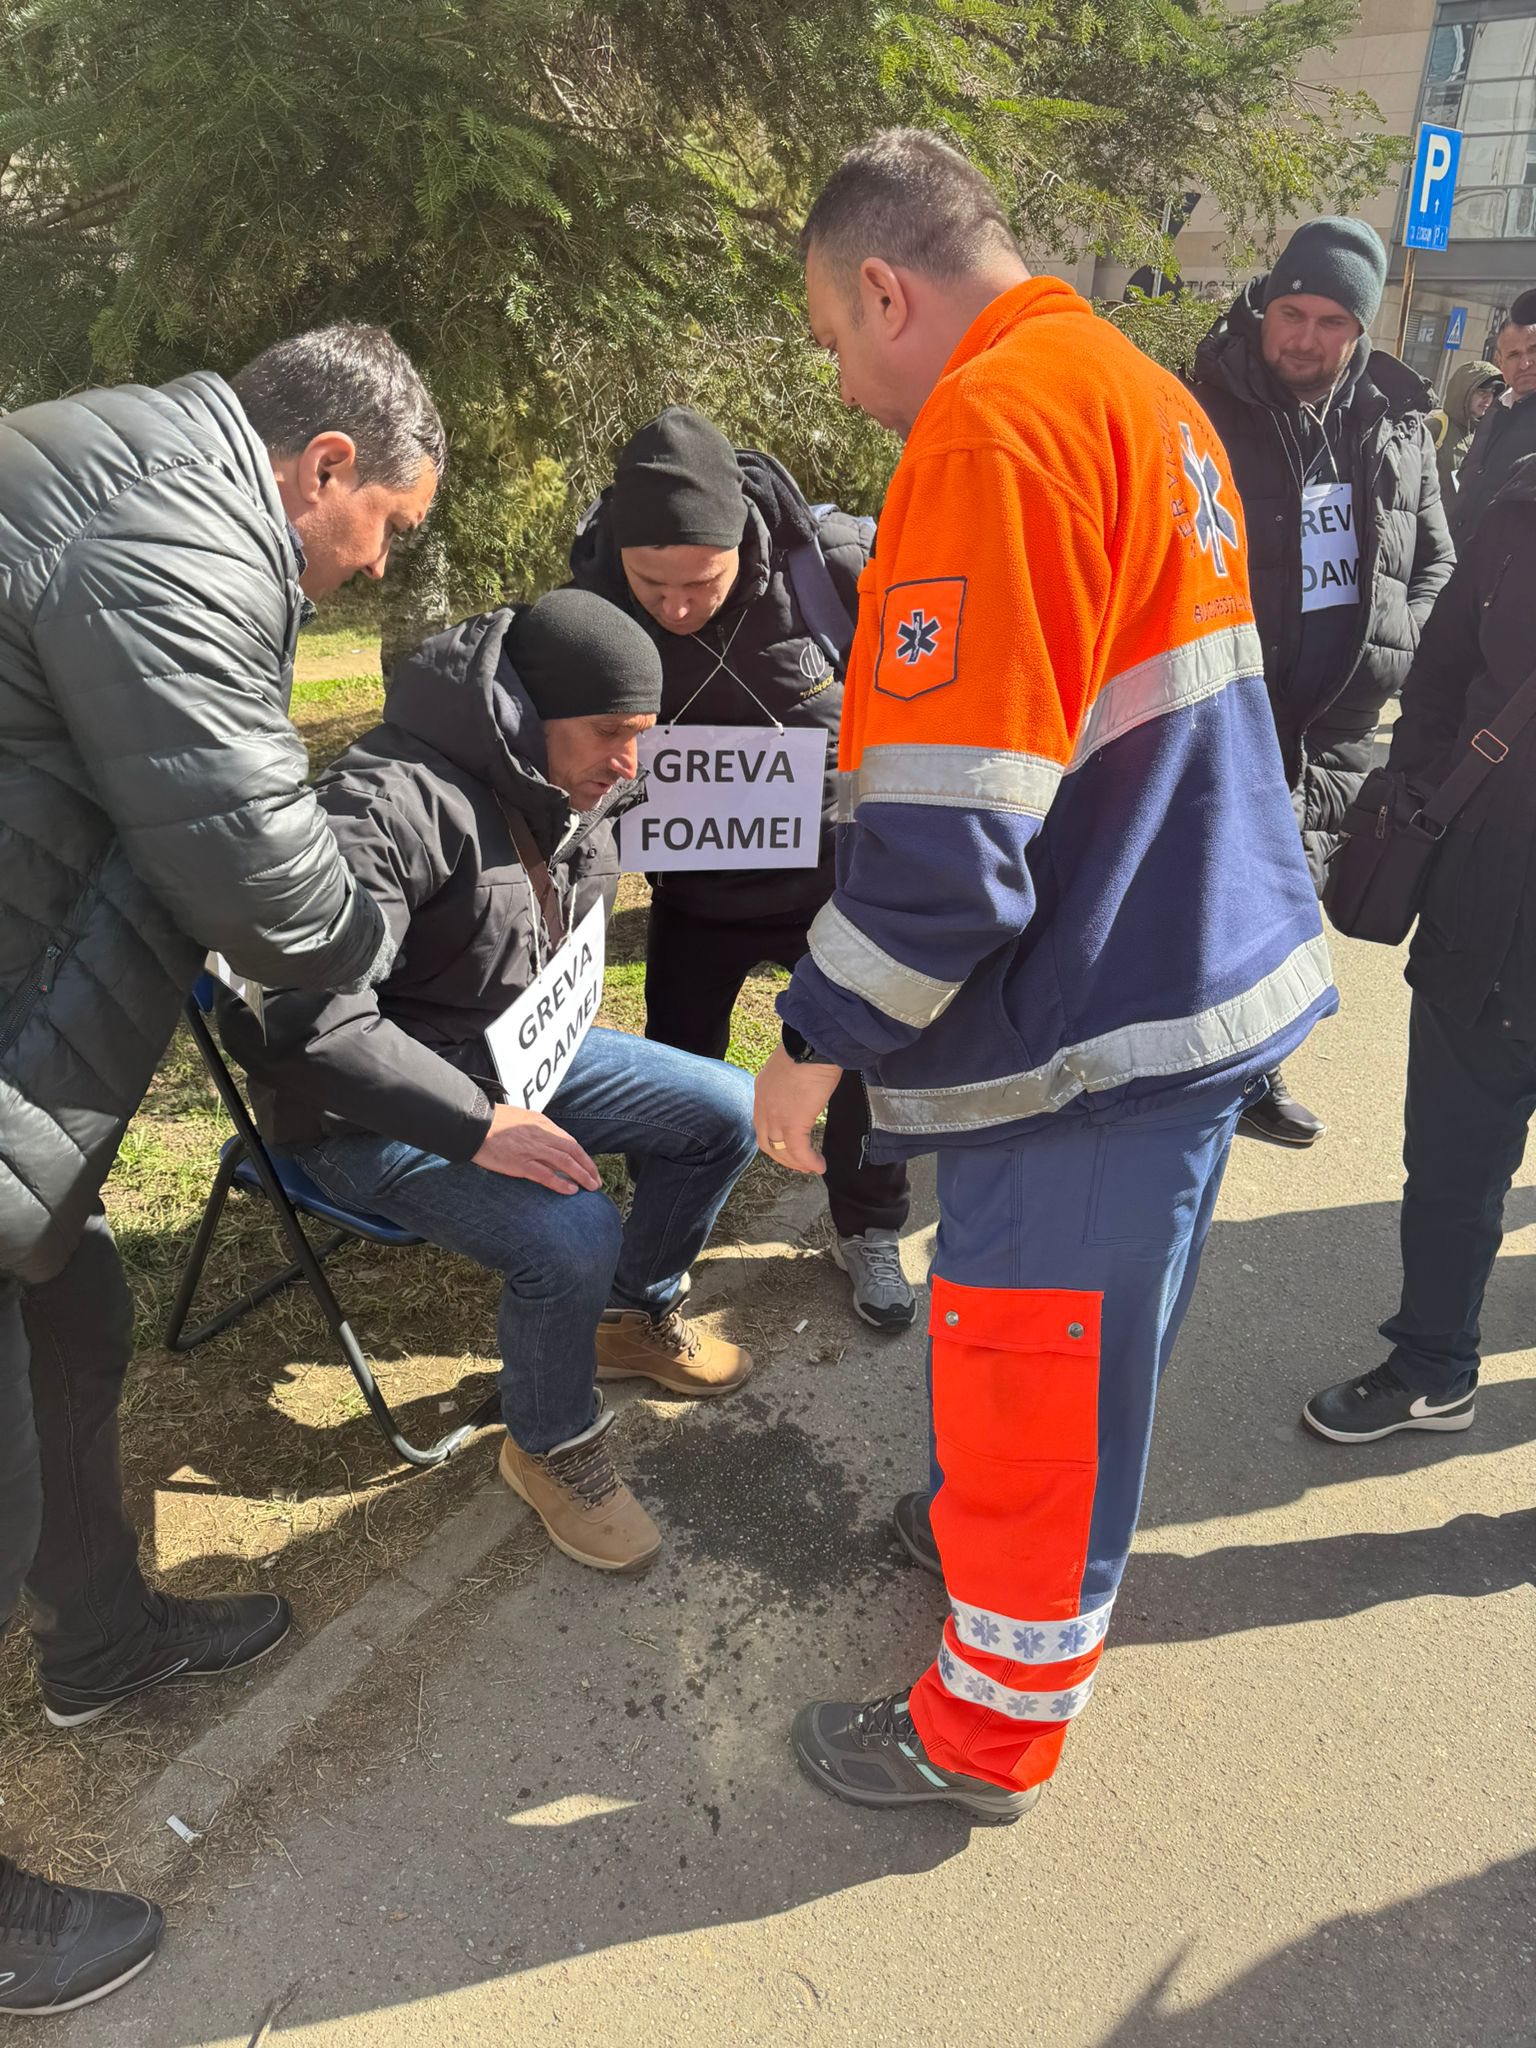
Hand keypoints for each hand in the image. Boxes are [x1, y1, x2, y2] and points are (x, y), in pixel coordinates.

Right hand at [473, 1104, 601, 1193]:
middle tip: (596, 1181)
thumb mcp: (519, 1119)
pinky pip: (546, 1174)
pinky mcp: (519, 1163)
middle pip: (573, 1152)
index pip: (569, 1141)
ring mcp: (531, 1149)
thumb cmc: (491, 1122)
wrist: (472, 1123)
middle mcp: (540, 1134)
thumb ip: (535, 1130)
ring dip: (581, 1176)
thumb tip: (547, 1142)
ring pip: (565, 1163)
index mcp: (541, 1123)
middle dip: (588, 1167)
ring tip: (591, 1187)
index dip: (583, 1156)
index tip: (590, 1167)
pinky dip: (561, 1183)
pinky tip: (571, 1190)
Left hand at [753, 1044, 841, 1174]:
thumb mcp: (793, 1066)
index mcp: (762, 1090)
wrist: (812, 1045)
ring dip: (796, 1163)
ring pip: (780, 1151)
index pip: (761, 1123)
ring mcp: (776, 1116)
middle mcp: (763, 1105)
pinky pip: (799, 1151)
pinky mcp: (793, 1123)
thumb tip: (807, 1088)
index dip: (774, 1139)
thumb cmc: (808, 1048)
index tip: (788, 1146)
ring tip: (811, 1167)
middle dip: (782, 1156)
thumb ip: (793, 1081)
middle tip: (799, 1163)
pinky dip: (809, 1162)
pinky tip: (820, 1166)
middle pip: (766, 1142)